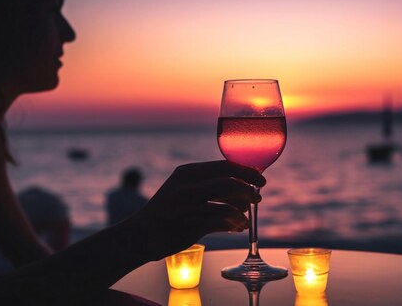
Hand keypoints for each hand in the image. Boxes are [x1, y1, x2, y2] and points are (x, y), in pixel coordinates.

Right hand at [130, 160, 263, 258]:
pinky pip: (221, 224)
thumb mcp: (184, 190)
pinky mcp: (188, 227)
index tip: (261, 181)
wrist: (140, 235)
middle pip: (228, 183)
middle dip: (248, 191)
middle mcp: (186, 186)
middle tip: (258, 199)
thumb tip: (245, 188)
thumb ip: (210, 185)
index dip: (248, 172)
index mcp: (187, 172)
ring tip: (246, 218)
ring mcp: (186, 207)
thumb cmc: (168, 211)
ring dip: (243, 212)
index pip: (225, 165)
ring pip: (226, 205)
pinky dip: (234, 225)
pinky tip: (238, 227)